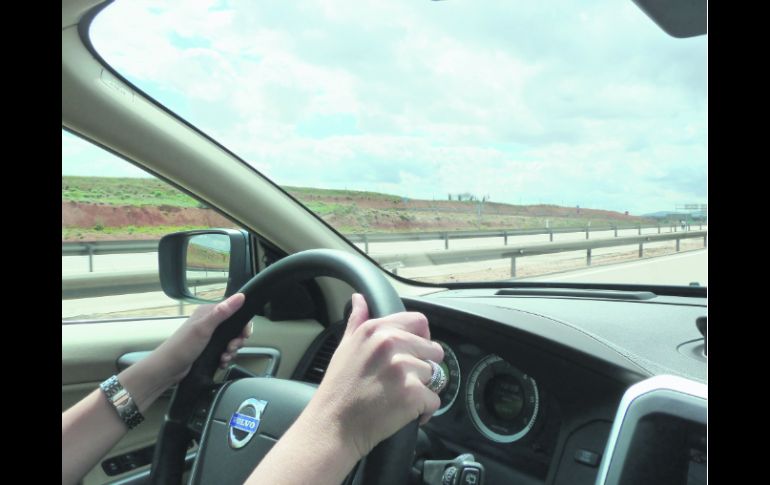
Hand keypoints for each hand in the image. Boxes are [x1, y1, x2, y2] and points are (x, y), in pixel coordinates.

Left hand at [152, 292, 248, 384]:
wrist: (167, 369)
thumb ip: (222, 312)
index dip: (242, 324)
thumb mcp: (203, 328)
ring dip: (231, 351)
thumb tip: (241, 296)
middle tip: (231, 348)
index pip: (234, 312)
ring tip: (224, 357)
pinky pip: (224, 351)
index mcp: (208, 313)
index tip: (244, 335)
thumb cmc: (182, 347)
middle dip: (237, 341)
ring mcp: (208, 336)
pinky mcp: (208, 349)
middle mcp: (209, 322)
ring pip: (230, 341)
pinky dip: (226, 357)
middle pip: (234, 328)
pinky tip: (221, 362)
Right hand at [308, 293, 443, 458]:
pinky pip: (434, 400)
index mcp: (376, 329)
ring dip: (422, 389)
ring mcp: (403, 368)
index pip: (419, 322)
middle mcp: (391, 343)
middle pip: (432, 349)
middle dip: (422, 366)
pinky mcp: (412, 393)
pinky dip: (424, 410)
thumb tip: (359, 299)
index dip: (421, 339)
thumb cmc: (337, 390)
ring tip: (399, 397)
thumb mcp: (344, 347)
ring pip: (435, 375)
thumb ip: (357, 321)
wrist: (333, 426)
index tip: (412, 353)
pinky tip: (405, 412)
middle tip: (400, 381)